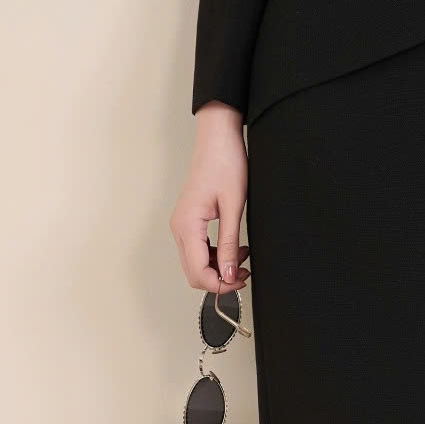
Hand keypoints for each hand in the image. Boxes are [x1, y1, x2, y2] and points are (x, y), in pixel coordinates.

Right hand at [171, 102, 250, 291]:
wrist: (218, 139)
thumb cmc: (225, 164)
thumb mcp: (234, 206)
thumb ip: (230, 243)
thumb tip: (230, 274)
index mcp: (187, 225)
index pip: (197, 272)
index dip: (220, 284)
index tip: (242, 280)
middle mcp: (179, 228)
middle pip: (193, 272)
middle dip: (220, 278)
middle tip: (246, 272)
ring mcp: (181, 224)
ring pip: (195, 262)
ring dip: (219, 267)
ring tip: (244, 257)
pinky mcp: (189, 221)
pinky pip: (198, 249)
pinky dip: (215, 255)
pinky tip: (235, 248)